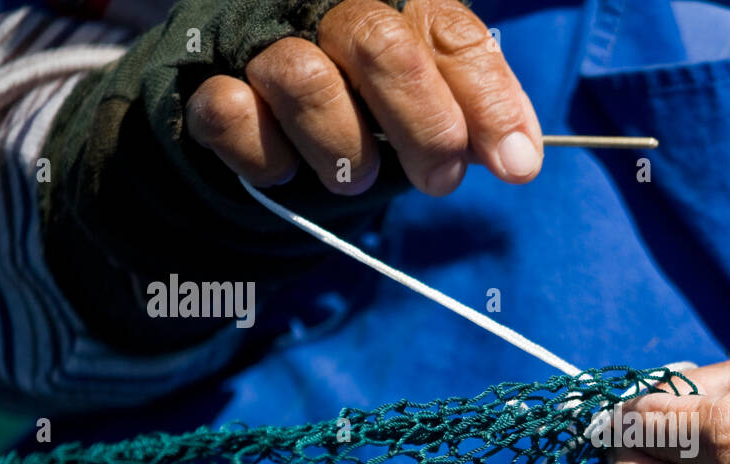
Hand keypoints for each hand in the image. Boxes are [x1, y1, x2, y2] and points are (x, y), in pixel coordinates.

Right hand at [185, 0, 541, 195]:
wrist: (261, 109)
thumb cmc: (367, 104)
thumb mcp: (432, 103)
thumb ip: (476, 119)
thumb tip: (520, 158)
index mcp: (396, 5)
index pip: (451, 37)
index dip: (490, 102)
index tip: (517, 166)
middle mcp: (328, 7)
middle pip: (382, 47)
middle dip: (424, 128)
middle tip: (440, 179)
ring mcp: (263, 39)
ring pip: (304, 81)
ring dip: (343, 150)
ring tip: (355, 179)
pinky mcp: (209, 82)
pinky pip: (234, 116)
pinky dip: (268, 158)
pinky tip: (286, 171)